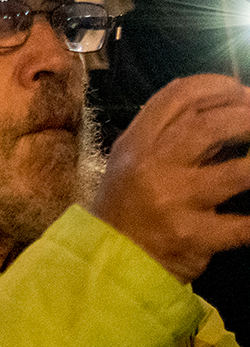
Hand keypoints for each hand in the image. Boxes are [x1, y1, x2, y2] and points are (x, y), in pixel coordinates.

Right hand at [91, 74, 249, 282]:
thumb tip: (226, 108)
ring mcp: (173, 201)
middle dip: (245, 117)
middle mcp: (152, 165)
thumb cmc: (128, 206)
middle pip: (207, 127)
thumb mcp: (135, 161)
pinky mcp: (192, 236)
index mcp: (137, 142)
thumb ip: (170, 135)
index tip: (241, 90)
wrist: (110, 259)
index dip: (216, 87)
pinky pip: (241, 226)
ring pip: (235, 173)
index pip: (176, 98)